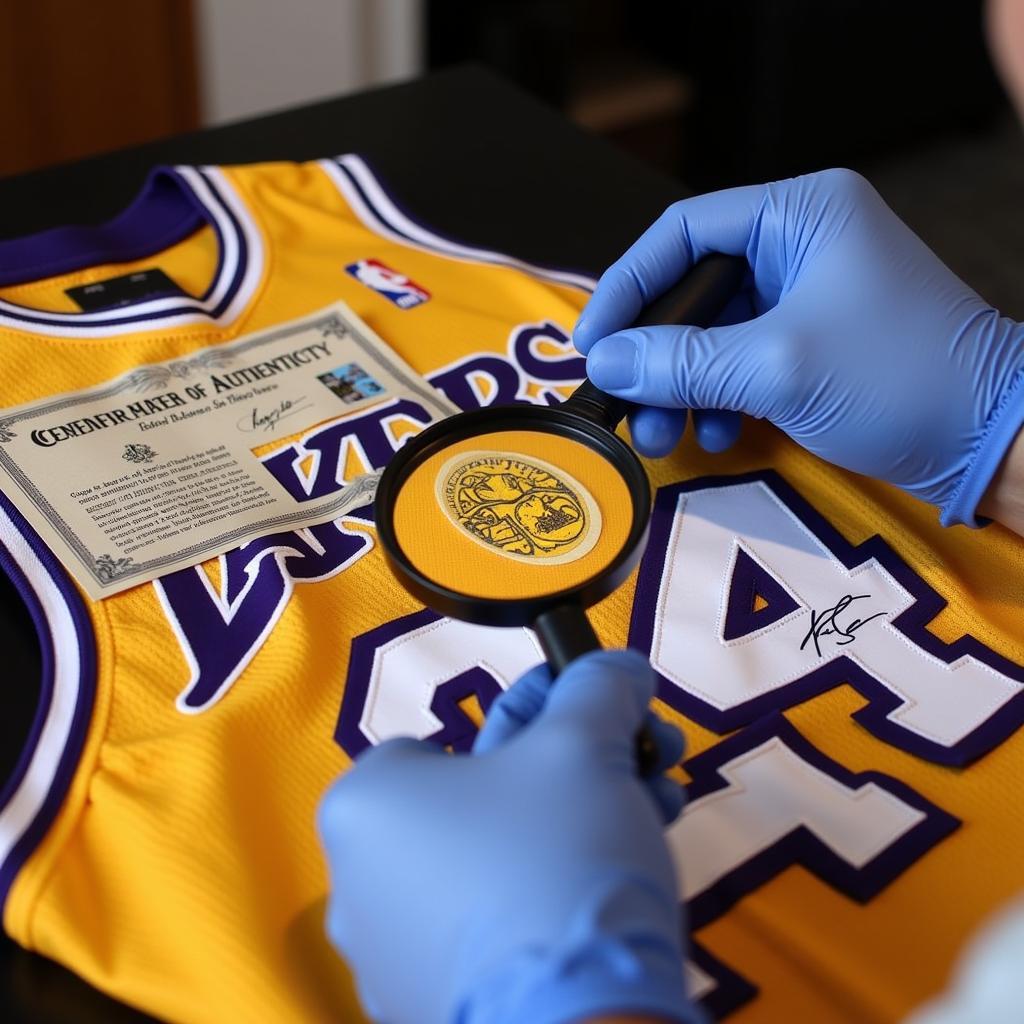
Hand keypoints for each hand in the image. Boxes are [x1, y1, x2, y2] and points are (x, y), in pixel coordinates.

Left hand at [319, 650, 702, 1023]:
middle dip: (575, 771)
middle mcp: (356, 884)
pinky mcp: (433, 1010)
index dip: (527, 718)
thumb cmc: (554, 857)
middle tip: (642, 762)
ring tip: (657, 813)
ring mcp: (391, 959)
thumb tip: (616, 665)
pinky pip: (496, 933)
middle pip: (482, 803)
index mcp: (365, 806)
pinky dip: (550, 902)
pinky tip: (621, 889)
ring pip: (495, 867)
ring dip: (576, 829)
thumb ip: (596, 688)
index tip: (590, 723)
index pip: (443, 739)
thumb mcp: (583, 746)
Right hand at [574, 168, 1023, 526]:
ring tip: (663, 435)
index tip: (592, 341)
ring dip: (681, 385)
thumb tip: (604, 360)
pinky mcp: (814, 342)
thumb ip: (680, 361)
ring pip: (713, 332)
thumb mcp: (775, 366)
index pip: (684, 231)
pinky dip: (718, 397)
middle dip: (655, 351)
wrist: (989, 439)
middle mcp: (801, 243)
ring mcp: (808, 295)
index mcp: (799, 215)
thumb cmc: (897, 378)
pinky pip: (742, 360)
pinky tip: (716, 434)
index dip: (628, 284)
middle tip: (622, 400)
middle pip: (693, 287)